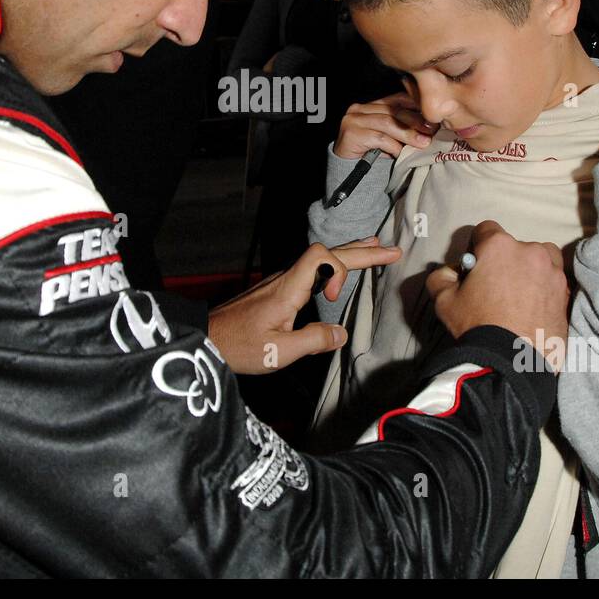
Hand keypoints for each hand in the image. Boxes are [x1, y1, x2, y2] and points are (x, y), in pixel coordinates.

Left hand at [208, 237, 400, 373]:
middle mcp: (286, 279)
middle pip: (329, 254)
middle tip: (392, 250)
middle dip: (362, 252)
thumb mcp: (279, 352)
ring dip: (350, 254)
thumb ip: (313, 341)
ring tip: (375, 247)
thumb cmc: (238, 346)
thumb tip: (342, 333)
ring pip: (321, 259)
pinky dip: (335, 265)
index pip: (322, 255)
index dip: (339, 270)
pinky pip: (313, 269)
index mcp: (288, 288)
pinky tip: (341, 269)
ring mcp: (281, 282)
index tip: (334, 298)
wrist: (206, 339)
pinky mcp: (278, 290)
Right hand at [335, 91, 436, 159]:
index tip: (434, 117)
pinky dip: (393, 146)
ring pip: (387, 123)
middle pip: (394, 110)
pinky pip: (379, 138)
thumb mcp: (390, 136)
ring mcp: (353, 119)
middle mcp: (360, 108)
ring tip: (423, 142)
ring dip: (408, 133)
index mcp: (372, 105)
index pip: (398, 99)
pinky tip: (401, 153)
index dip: (417, 106)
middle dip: (416, 121)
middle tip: (432, 131)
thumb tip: (431, 127)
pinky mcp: (351, 133)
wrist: (347, 170)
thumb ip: (403, 127)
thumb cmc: (372, 152)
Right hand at [425, 221, 569, 366]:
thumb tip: (449, 273)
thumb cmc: (476, 325)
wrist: (512, 362)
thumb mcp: (444, 301)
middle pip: (516, 246)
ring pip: (542, 260)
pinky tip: (533, 309)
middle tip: (495, 287)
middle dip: (505, 261)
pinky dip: (545, 289)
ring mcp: (553, 273)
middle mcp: (531, 252)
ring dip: (531, 270)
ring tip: (520, 295)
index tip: (475, 266)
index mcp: (499, 246)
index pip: (486, 229)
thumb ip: (441, 278)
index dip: (477, 247)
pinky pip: (554, 282)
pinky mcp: (566, 295)